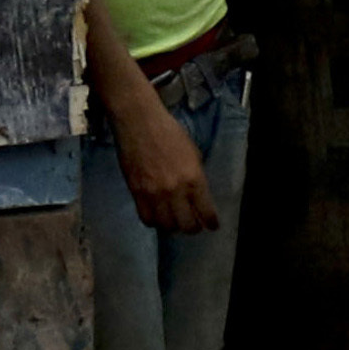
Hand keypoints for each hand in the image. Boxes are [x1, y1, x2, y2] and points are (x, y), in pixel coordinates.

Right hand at [112, 75, 221, 234]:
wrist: (139, 122)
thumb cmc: (169, 132)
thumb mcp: (193, 153)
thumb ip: (196, 177)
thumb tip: (198, 196)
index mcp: (194, 179)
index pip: (206, 212)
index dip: (211, 223)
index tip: (212, 225)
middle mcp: (175, 190)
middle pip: (186, 225)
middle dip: (193, 228)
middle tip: (193, 224)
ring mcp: (154, 193)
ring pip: (166, 226)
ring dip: (172, 226)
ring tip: (174, 221)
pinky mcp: (136, 192)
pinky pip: (146, 218)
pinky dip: (154, 221)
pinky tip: (157, 215)